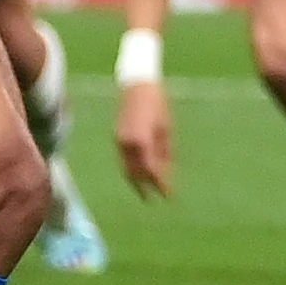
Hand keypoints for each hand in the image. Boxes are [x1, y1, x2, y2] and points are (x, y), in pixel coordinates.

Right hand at [115, 78, 176, 198]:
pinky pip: (123, 159)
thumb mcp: (166, 128)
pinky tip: (138, 176)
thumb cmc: (158, 104)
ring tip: (145, 194)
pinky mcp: (117, 137)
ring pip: (126, 168)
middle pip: (136, 173)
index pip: (151, 170)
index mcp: (142, 140)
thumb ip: (165, 151)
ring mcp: (119, 140)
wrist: (137, 85)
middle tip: (155, 199)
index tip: (168, 195)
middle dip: (145, 187)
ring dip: (135, 182)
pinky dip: (130, 170)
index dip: (159, 184)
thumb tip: (168, 171)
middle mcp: (127, 143)